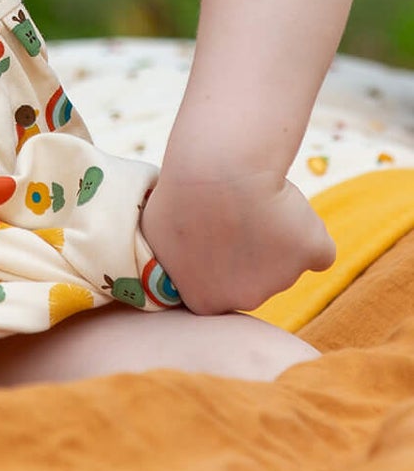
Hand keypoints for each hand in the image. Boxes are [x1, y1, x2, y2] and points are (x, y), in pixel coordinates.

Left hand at [141, 167, 335, 315]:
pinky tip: (285, 207)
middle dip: (243, 251)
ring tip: (249, 200)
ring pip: (282, 259)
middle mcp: (245, 299)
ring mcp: (283, 280)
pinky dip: (307, 232)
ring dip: (270, 234)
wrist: (218, 171)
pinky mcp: (312, 255)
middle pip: (251, 277)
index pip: (213, 288)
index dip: (212, 259)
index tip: (208, 234)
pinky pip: (315, 250)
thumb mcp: (155, 232)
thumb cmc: (178, 195)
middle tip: (229, 214)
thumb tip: (178, 257)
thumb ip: (171, 257)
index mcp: (204, 299)